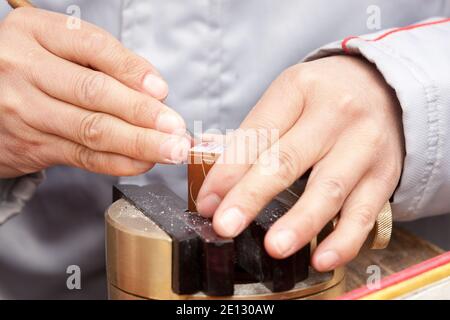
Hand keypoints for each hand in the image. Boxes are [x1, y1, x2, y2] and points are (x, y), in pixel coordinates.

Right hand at [0, 8, 188, 177]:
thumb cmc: (33, 69)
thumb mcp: (57, 48)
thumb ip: (103, 62)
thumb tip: (154, 90)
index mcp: (35, 32)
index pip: (93, 47)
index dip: (132, 70)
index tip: (162, 91)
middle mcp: (23, 69)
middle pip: (94, 93)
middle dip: (144, 114)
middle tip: (177, 130)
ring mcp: (24, 110)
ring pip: (92, 129)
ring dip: (140, 143)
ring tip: (171, 149)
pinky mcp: (31, 145)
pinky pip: (82, 156)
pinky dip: (119, 162)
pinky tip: (144, 162)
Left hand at [196, 55, 404, 270]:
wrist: (386, 88)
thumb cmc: (326, 96)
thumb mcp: (289, 97)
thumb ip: (256, 135)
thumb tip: (220, 183)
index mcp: (299, 89)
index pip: (257, 133)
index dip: (228, 171)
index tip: (208, 202)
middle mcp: (335, 115)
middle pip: (288, 160)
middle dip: (253, 196)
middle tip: (226, 225)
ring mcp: (363, 146)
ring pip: (328, 189)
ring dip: (299, 222)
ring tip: (274, 247)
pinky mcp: (383, 175)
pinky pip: (363, 212)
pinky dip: (342, 240)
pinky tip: (321, 258)